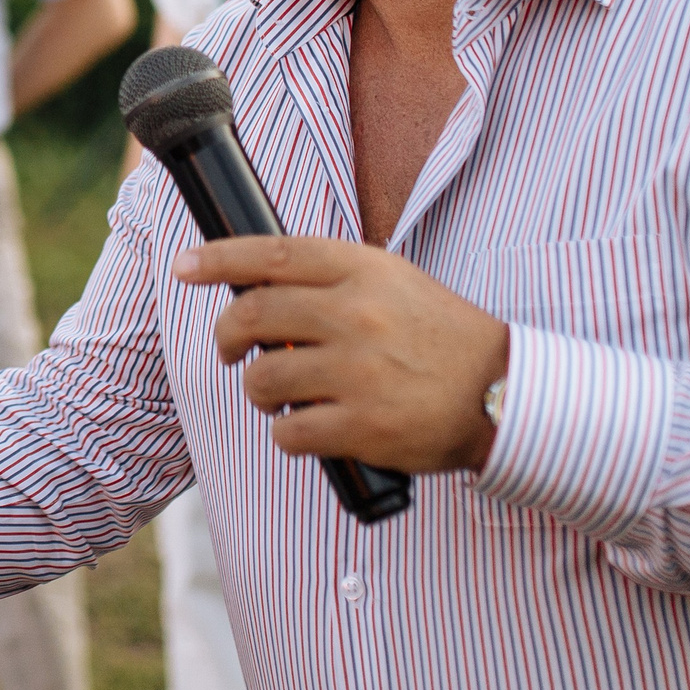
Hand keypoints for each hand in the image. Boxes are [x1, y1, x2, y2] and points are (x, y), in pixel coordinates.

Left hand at [178, 236, 508, 473]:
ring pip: (264, 379)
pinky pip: (289, 433)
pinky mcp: (363, 426)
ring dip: (259, 391)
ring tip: (279, 395)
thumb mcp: (393, 282)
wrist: (504, 393)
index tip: (185, 266)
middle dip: (228, 336)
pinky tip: (308, 429)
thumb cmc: (440, 336)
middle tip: (232, 349)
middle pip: (253, 316)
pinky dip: (288, 435)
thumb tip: (258, 284)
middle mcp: (357, 315)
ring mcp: (359, 372)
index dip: (218, 258)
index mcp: (363, 270)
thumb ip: (332, 277)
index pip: (272, 254)